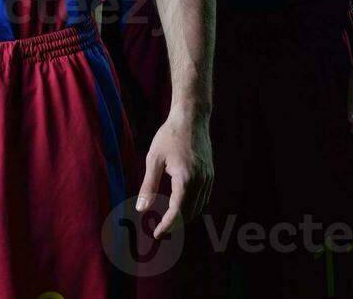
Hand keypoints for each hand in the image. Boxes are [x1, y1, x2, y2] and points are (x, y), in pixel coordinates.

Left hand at [136, 109, 212, 238]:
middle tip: (159, 229)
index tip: (157, 234)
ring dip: (184, 216)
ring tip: (167, 218)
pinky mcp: (210, 174)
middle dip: (175, 224)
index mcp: (186, 179)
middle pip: (189, 213)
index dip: (167, 226)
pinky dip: (192, 205)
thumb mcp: (154, 159)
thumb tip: (141, 210)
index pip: (178, 212)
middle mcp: (201, 181)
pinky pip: (203, 197)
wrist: (191, 117)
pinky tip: (180, 204)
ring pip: (198, 207)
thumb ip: (148, 186)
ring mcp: (208, 178)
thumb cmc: (169, 135)